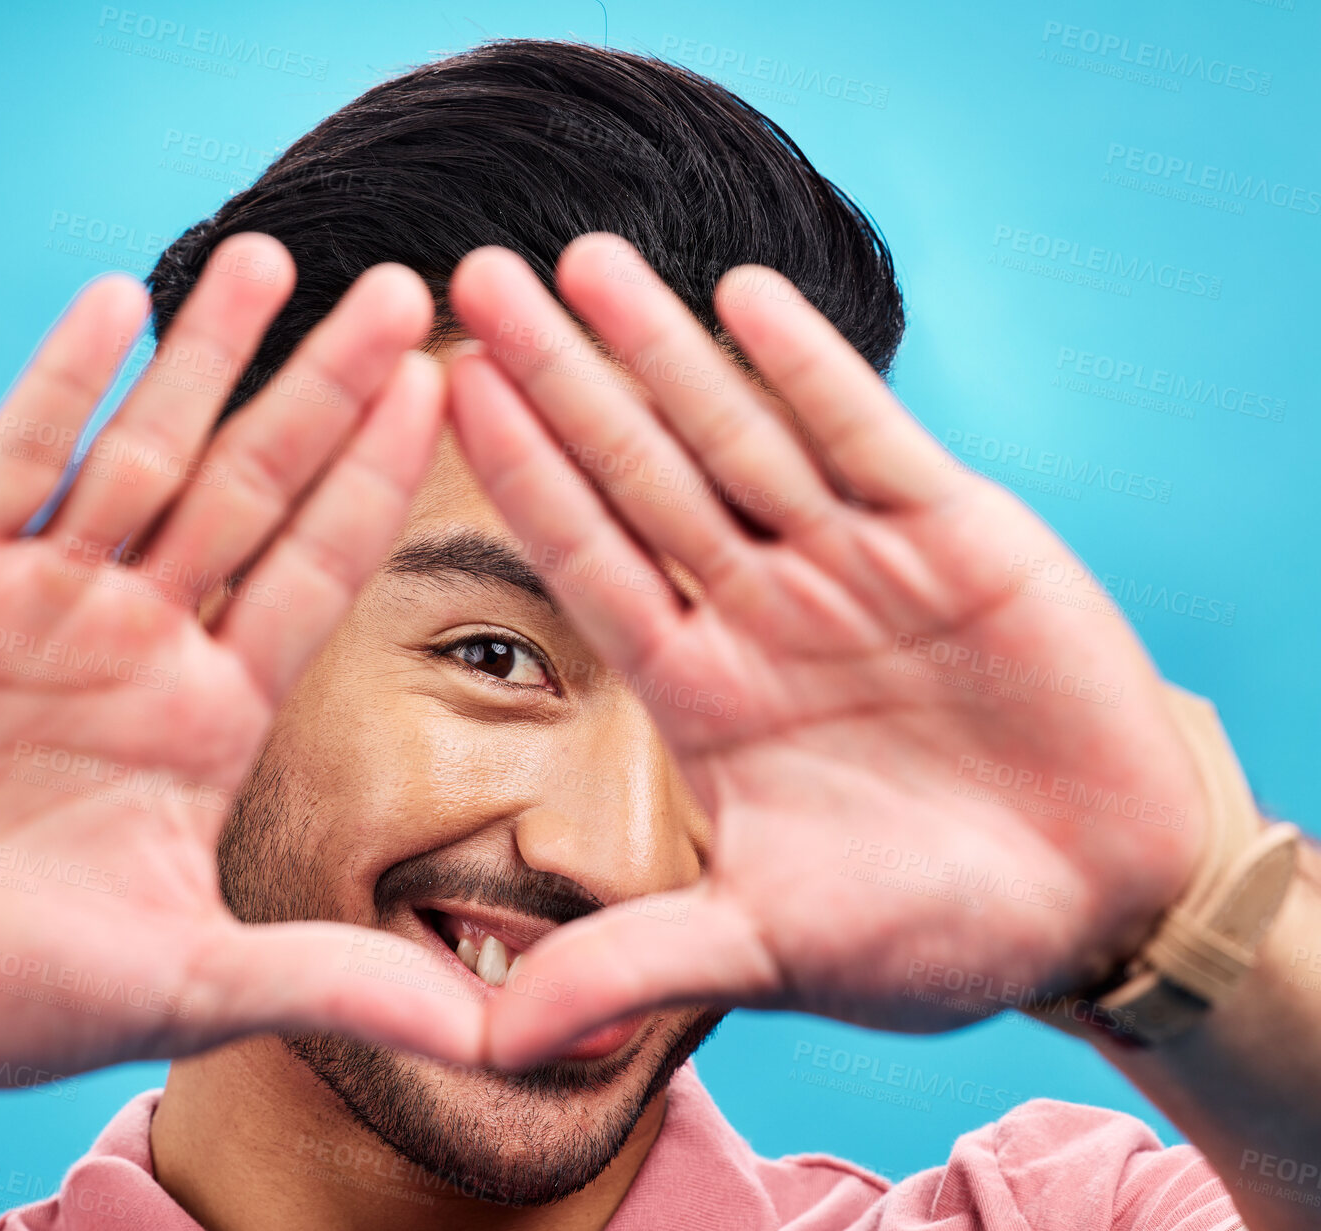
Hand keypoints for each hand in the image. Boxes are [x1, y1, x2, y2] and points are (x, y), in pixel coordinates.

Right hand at [0, 235, 482, 1102]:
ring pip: (145, 450)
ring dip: (206, 355)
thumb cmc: (2, 991)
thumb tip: (488, 1039)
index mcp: (215, 710)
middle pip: (255, 485)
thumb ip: (326, 983)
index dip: (380, 479)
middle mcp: (146, 634)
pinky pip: (10, 460)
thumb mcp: (179, 987)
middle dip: (325, 389)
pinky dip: (59, 382)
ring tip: (276, 256)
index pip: (318, 567)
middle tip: (407, 290)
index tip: (447, 389)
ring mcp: (45, 595)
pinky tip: (117, 302)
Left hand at [445, 234, 1208, 1065]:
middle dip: (561, 378)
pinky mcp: (954, 533)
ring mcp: (850, 561)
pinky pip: (866, 434)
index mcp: (702, 690)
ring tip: (582, 258)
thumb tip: (492, 1046)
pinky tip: (740, 294)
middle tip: (471, 279)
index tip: (443, 390)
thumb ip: (636, 965)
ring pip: (738, 432)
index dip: (517, 474)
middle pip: (639, 470)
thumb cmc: (931, 930)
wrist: (1096, 900)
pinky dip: (809, 367)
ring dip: (662, 346)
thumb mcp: (771, 949)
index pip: (587, 559)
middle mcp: (759, 606)